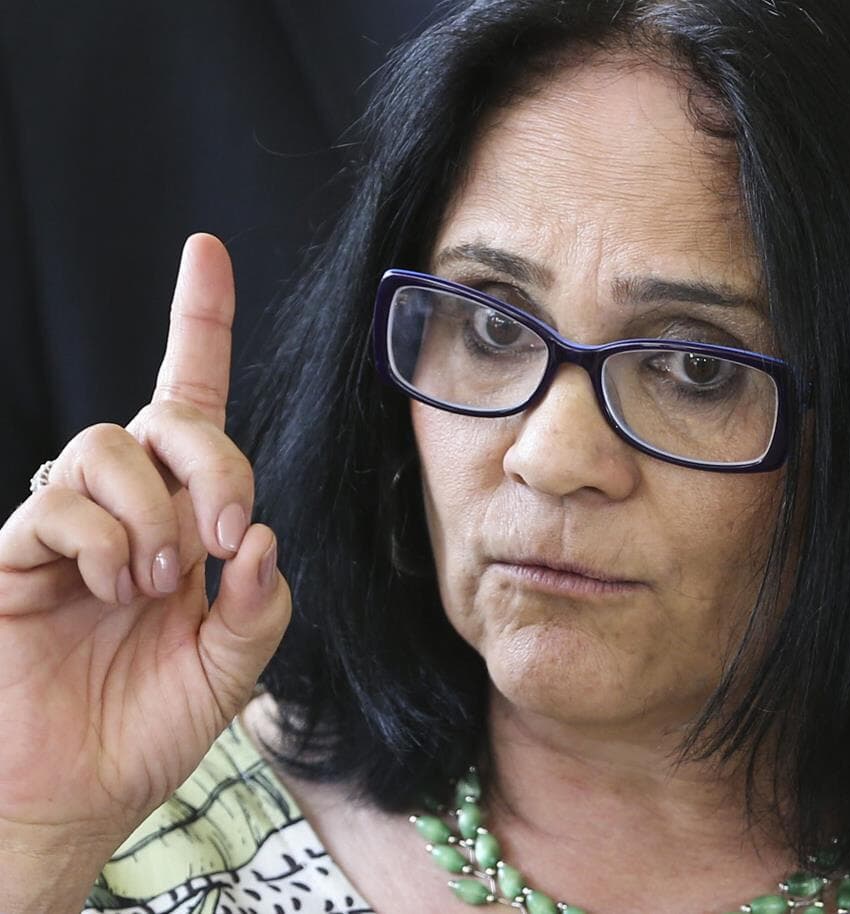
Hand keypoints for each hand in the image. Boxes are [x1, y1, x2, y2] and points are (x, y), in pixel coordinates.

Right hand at [0, 235, 290, 899]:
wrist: (76, 791)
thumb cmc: (151, 722)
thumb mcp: (236, 663)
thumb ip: (260, 599)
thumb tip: (258, 533)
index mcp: (182, 516)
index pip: (193, 401)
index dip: (199, 323)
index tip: (206, 251)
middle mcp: (124, 505)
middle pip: (165, 416)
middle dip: (211, 463)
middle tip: (222, 539)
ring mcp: (65, 526)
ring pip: (101, 447)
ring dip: (150, 512)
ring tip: (155, 582)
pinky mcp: (11, 555)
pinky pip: (56, 505)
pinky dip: (101, 541)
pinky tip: (110, 587)